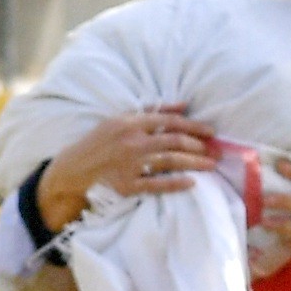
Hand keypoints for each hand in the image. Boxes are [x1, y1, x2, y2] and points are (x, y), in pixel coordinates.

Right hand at [34, 107, 219, 233]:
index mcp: (130, 123)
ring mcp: (130, 164)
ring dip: (195, 162)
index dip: (194, 126)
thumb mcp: (120, 120)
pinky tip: (192, 182)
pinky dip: (176, 183)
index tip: (211, 132)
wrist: (73, 169)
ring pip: (170, 161)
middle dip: (200, 145)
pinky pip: (157, 184)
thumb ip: (153, 112)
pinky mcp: (127, 185)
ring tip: (211, 165)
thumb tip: (184, 105)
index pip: (170, 121)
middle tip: (216, 151)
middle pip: (175, 141)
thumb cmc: (99, 143)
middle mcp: (132, 142)